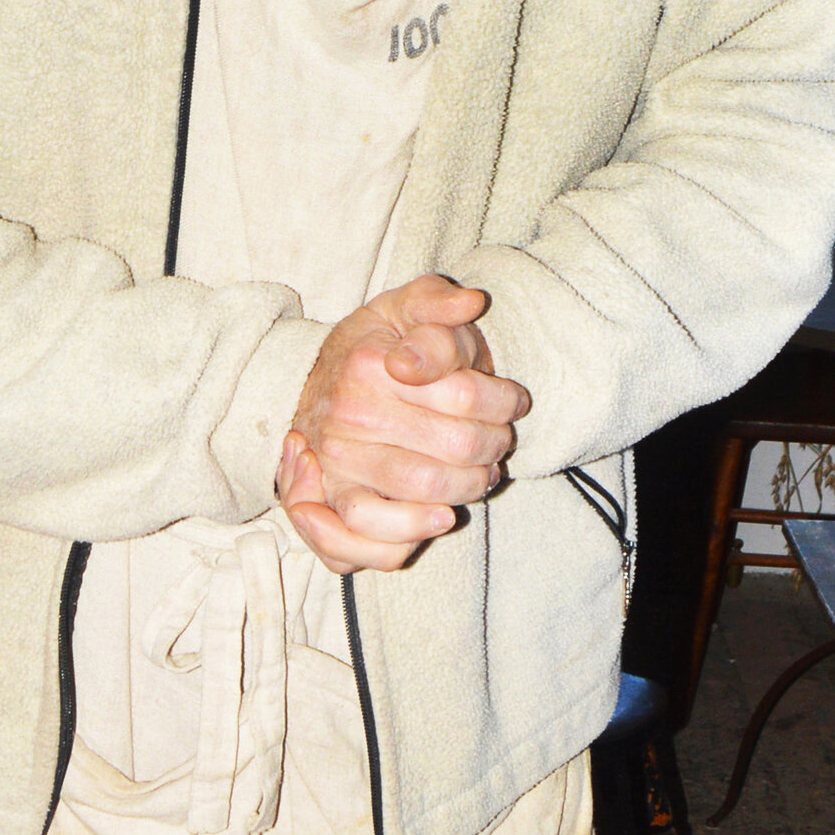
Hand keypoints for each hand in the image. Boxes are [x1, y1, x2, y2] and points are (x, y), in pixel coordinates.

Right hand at [278, 276, 528, 573]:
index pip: (465, 394)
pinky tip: (441, 517)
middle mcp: (348, 415)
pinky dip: (411, 534)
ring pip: (424, 489)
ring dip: (469, 487)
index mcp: (368, 364)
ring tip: (481, 476)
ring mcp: (337, 462)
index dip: (505, 400)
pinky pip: (369, 534)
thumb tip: (470, 303)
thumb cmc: (378, 346)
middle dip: (495, 446)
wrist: (321, 381)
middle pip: (455, 445)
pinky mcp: (332, 501)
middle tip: (501, 441)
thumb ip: (439, 299)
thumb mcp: (405, 307)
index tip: (513, 400)